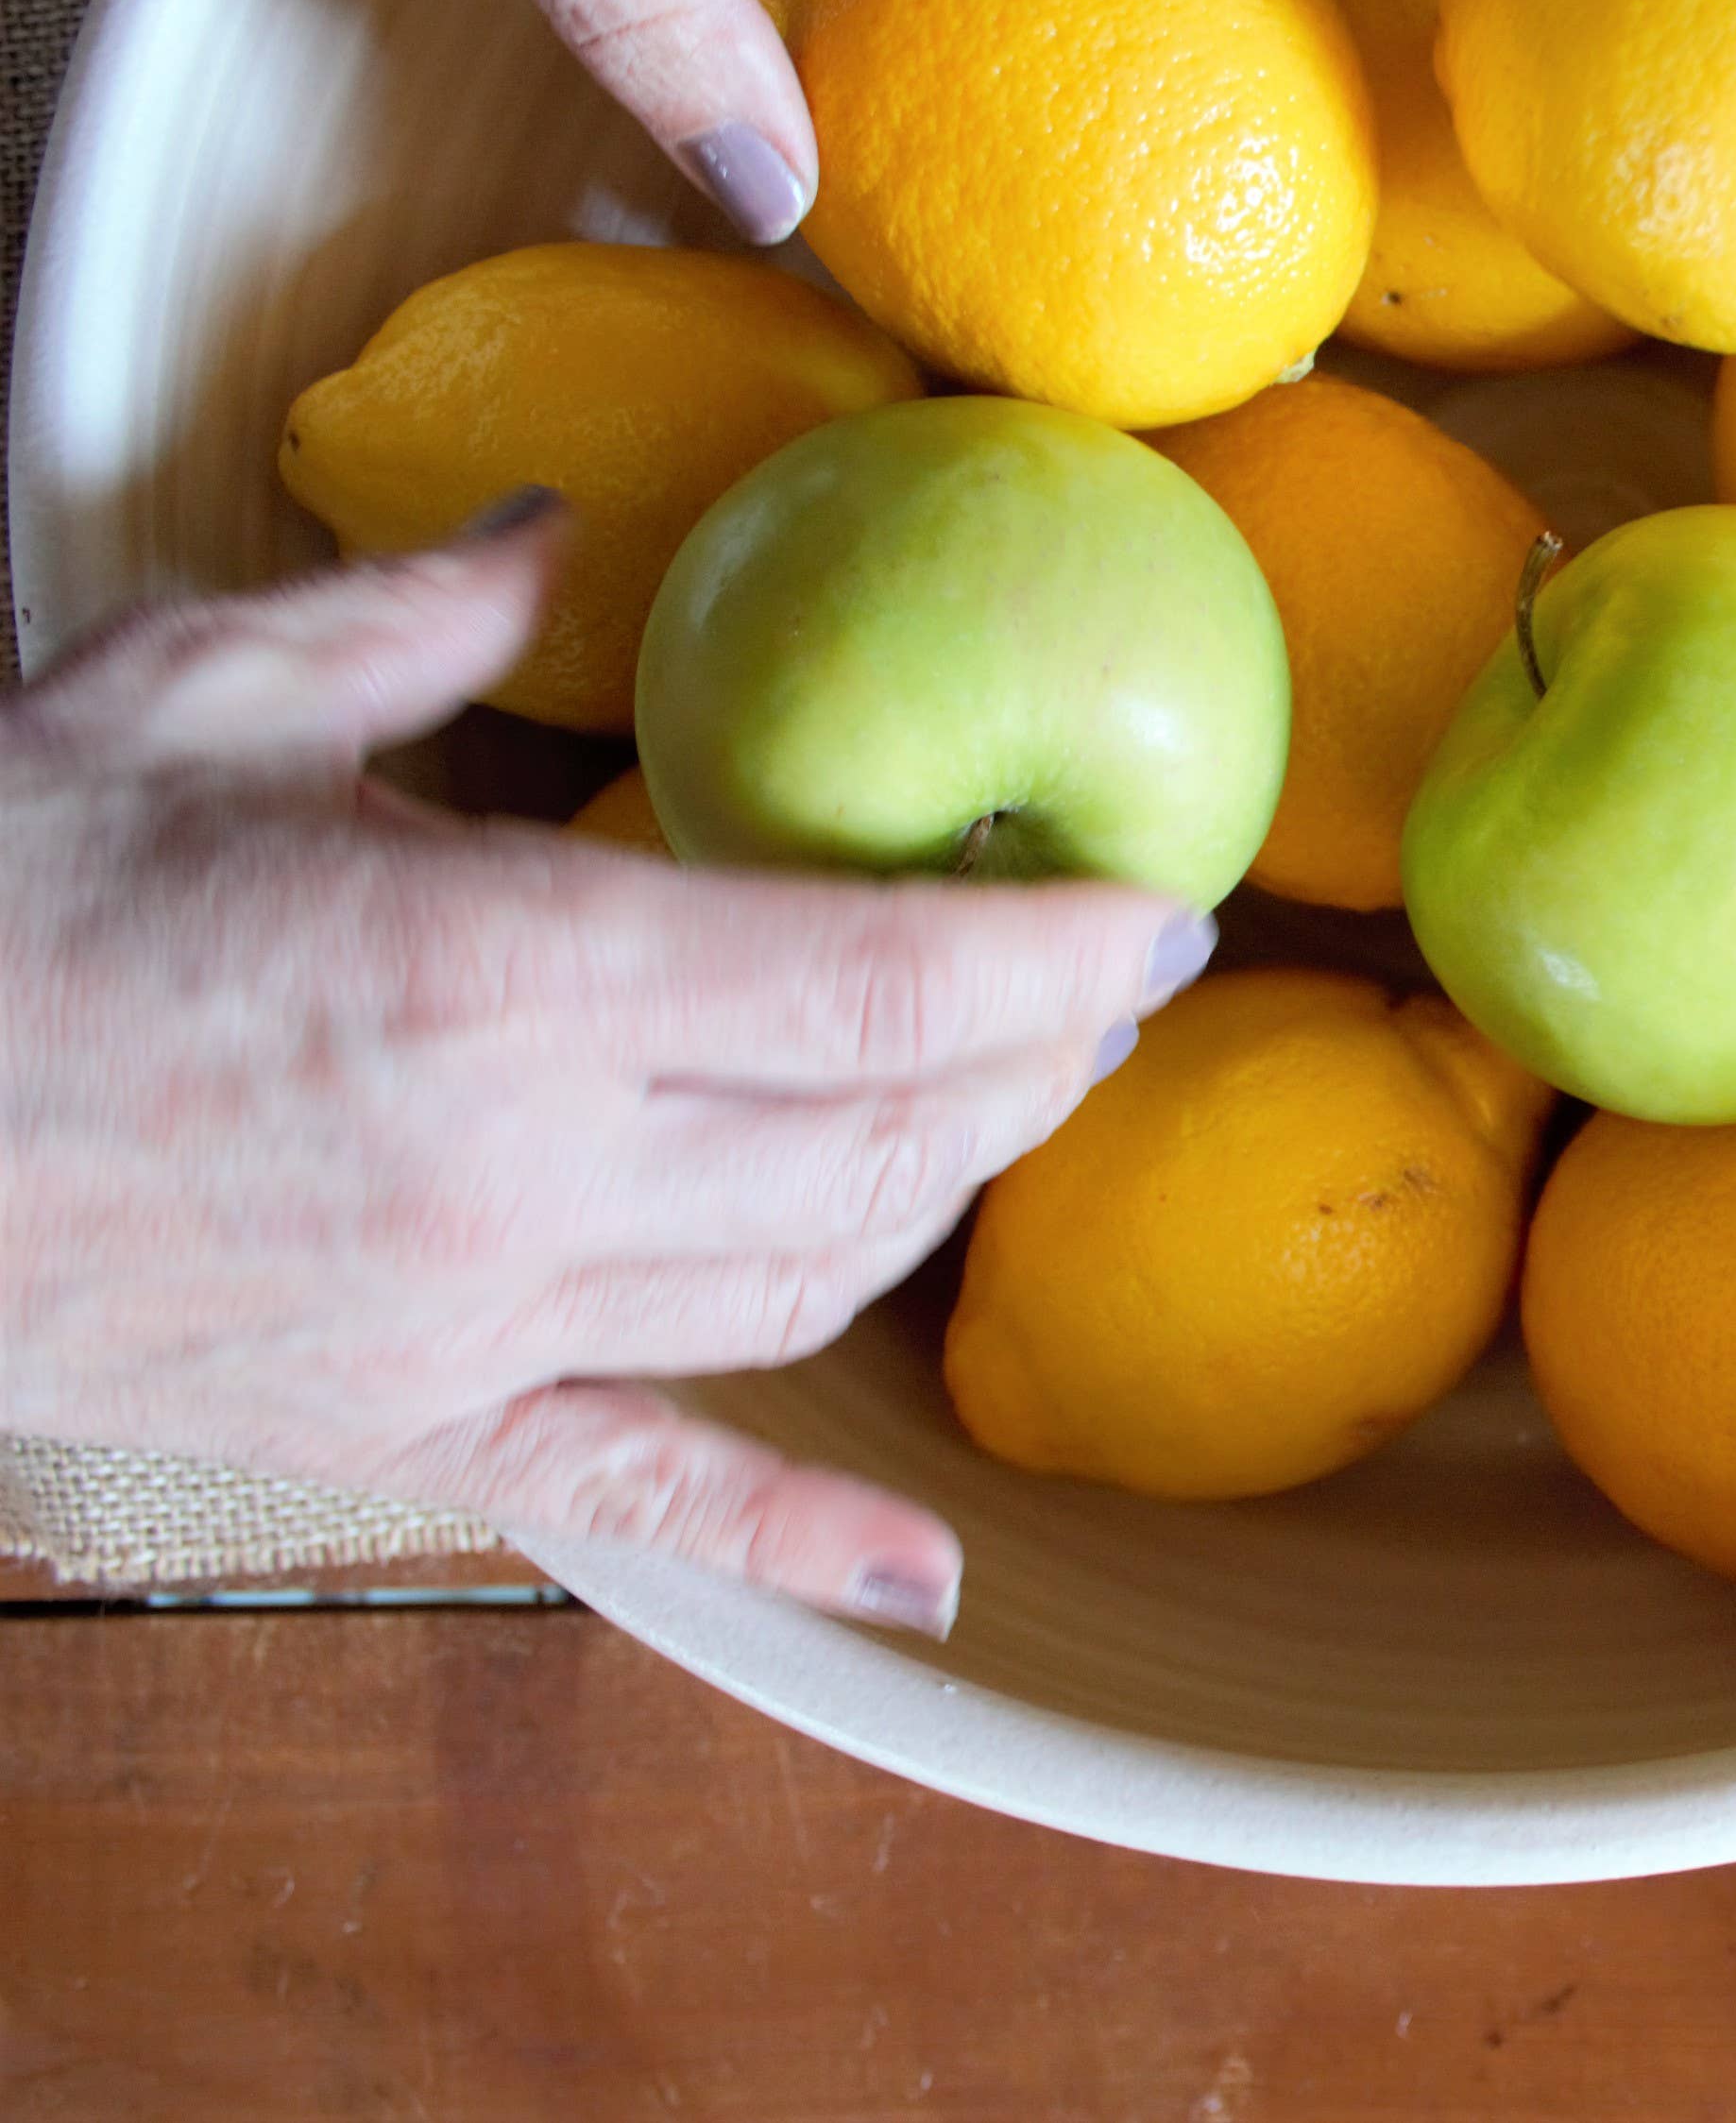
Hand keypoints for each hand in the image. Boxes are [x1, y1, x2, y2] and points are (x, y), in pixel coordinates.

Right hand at [0, 505, 1213, 1632]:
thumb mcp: (185, 702)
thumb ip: (406, 625)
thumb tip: (546, 547)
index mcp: (493, 971)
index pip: (869, 984)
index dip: (1049, 956)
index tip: (1154, 913)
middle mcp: (513, 1169)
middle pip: (880, 1139)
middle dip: (1031, 1066)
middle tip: (1104, 989)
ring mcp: (463, 1320)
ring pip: (802, 1286)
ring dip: (941, 1201)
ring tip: (1012, 1115)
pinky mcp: (397, 1420)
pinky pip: (641, 1497)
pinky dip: (800, 1545)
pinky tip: (930, 1583)